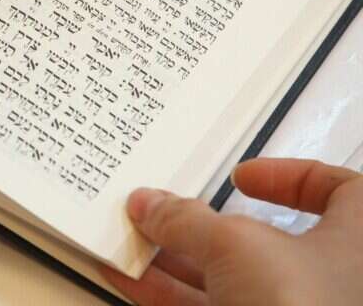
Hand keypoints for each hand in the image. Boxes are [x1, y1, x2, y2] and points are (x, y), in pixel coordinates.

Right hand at [102, 158, 362, 305]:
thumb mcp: (234, 245)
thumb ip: (187, 220)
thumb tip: (151, 204)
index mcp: (356, 240)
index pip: (338, 190)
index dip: (290, 177)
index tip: (242, 178)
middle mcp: (335, 281)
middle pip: (264, 240)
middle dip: (203, 227)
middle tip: (163, 213)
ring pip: (230, 280)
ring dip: (175, 261)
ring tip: (130, 244)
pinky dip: (172, 296)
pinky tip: (131, 282)